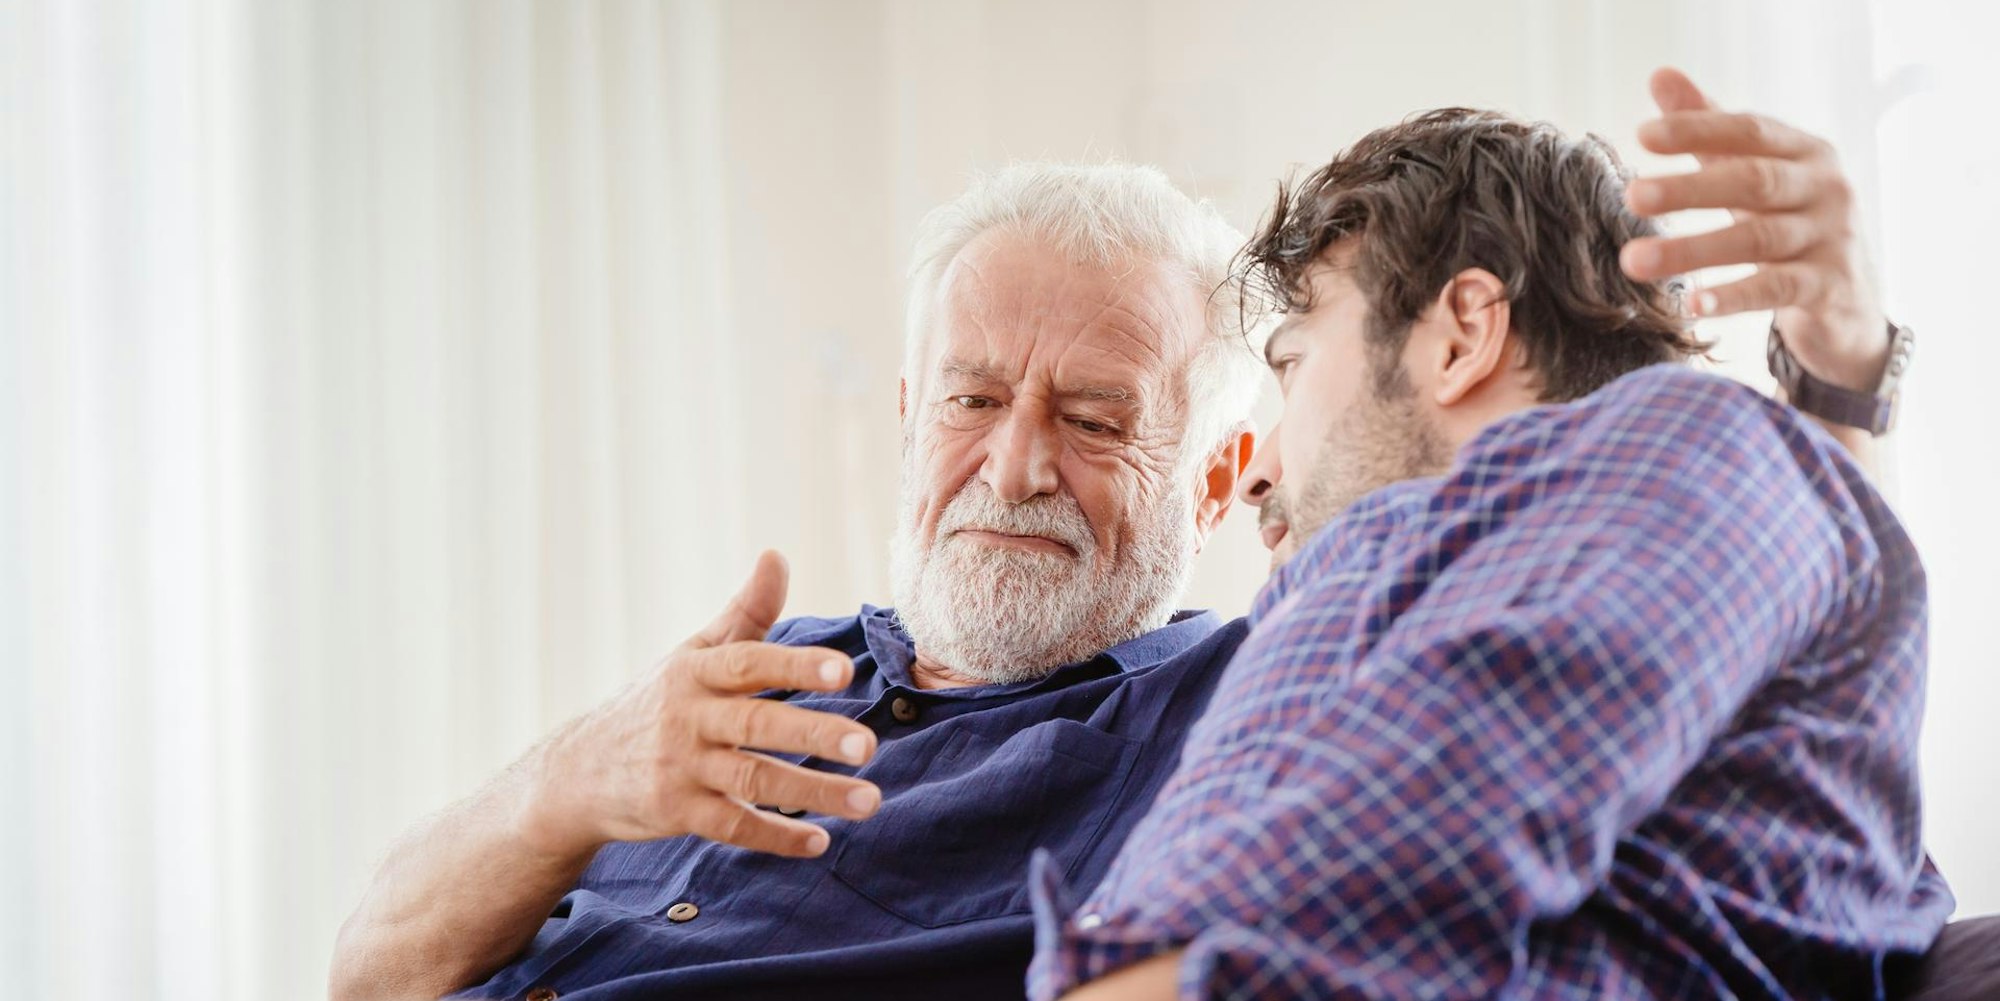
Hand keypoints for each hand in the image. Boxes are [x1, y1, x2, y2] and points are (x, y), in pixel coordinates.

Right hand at [517, 551, 880, 858]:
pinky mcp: (675, 812)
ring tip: (869, 800)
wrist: (578, 771)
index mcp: (696, 671)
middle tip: (869, 747)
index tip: (845, 670)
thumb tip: (776, 554)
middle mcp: (688, 716)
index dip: (796, 664)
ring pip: (753, 780)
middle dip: (815, 735)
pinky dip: (777, 837)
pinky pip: (732, 826)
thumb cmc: (654, 703)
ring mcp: (680, 767)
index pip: (749, 662)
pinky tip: (819, 842)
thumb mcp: (691, 654)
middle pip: (757, 723)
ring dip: (813, 792)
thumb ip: (744, 613)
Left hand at [1619, 67, 1889, 391]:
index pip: (1749, 130)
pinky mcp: (1829, 287)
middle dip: (1689, 188)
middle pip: (1754, 181)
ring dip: (1691, 251)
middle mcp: (1825, 188)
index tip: (1642, 136)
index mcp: (1805, 151)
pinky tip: (1690, 304)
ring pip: (1757, 240)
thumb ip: (1710, 128)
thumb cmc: (1787, 219)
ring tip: (1633, 261)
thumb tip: (1660, 75)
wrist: (1848, 295)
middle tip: (1632, 196)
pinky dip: (1731, 296)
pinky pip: (1774, 289)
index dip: (1698, 130)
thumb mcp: (1752, 169)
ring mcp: (1832, 238)